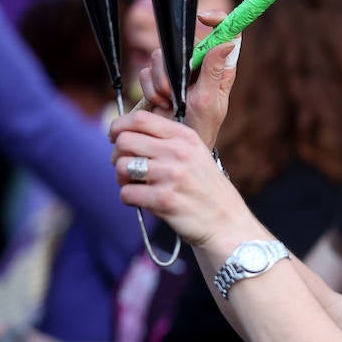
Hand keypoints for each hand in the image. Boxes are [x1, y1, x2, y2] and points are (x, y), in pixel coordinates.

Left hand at [110, 109, 246, 247]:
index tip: (114, 137)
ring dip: (122, 179)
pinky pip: (126, 193)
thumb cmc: (205, 189)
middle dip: (117, 156)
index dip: (118, 126)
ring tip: (136, 186)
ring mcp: (172, 176)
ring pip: (122, 167)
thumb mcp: (195, 155)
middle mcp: (179, 152)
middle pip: (124, 141)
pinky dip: (129, 199)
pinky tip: (143, 201)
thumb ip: (166, 141)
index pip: (140, 119)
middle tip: (126, 168)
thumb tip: (124, 134)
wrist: (226, 222)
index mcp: (185, 137)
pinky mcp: (164, 200)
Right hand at [135, 11, 237, 148]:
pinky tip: (161, 104)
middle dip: (173, 67)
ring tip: (170, 101)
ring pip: (159, 56)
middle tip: (174, 91)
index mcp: (219, 68)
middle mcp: (198, 65)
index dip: (217, 19)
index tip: (202, 18)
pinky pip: (146, 72)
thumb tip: (228, 42)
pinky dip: (150, 89)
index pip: (224, 33)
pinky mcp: (157, 80)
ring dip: (161, 81)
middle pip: (181, 42)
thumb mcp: (209, 99)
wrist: (176, 145)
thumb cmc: (201, 126)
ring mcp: (177, 72)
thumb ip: (214, 71)